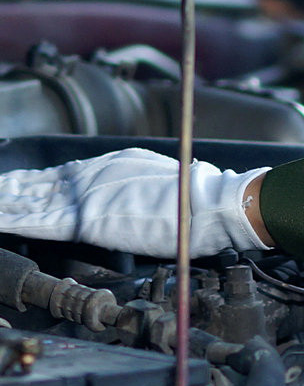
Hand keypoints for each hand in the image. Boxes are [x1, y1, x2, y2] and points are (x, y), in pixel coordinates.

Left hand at [0, 148, 271, 257]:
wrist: (201, 203)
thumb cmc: (188, 196)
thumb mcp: (154, 176)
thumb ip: (130, 182)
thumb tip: (121, 191)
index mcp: (110, 163)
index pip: (66, 173)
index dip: (40, 180)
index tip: (22, 183)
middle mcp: (93, 174)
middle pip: (44, 183)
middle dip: (17, 188)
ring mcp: (87, 195)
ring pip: (35, 200)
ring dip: (9, 202)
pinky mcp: (85, 219)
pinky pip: (40, 222)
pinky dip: (16, 220)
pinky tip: (2, 220)